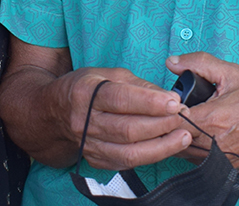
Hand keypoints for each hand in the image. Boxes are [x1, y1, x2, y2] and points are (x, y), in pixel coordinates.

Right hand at [55, 66, 191, 170]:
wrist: (54, 112)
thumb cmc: (86, 88)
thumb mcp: (108, 74)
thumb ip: (139, 86)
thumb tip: (169, 98)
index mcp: (87, 93)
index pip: (121, 100)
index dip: (150, 102)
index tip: (175, 102)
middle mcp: (85, 121)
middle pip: (128, 129)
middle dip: (161, 125)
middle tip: (184, 118)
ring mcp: (89, 144)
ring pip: (129, 152)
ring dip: (161, 146)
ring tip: (183, 137)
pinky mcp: (95, 160)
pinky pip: (126, 163)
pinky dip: (149, 156)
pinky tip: (166, 147)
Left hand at [166, 53, 238, 172]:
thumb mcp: (233, 74)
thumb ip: (199, 64)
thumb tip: (172, 62)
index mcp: (208, 122)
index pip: (167, 118)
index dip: (162, 107)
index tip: (166, 99)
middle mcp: (208, 146)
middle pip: (170, 136)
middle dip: (167, 121)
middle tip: (173, 107)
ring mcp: (214, 161)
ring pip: (179, 150)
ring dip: (176, 135)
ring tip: (185, 118)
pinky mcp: (219, 169)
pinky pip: (193, 159)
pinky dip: (189, 146)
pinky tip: (196, 133)